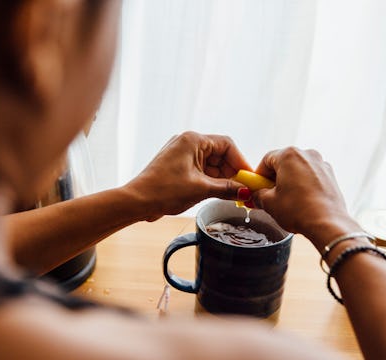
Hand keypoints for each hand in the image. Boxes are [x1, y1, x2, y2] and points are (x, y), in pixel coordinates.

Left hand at [126, 131, 251, 220]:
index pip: (227, 145)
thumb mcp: (201, 189)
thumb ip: (227, 188)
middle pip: (220, 154)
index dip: (240, 161)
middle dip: (232, 172)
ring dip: (222, 179)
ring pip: (211, 164)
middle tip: (243, 189)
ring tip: (232, 195)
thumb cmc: (163, 190)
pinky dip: (211, 181)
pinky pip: (201, 170)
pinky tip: (219, 193)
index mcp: (193, 140)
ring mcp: (182, 154)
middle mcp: (188, 143)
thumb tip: (245, 191)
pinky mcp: (178, 166)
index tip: (248, 178)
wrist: (137, 201)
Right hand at [251, 147, 360, 247]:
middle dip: (274, 178)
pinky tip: (300, 202)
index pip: (266, 159)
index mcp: (289, 155)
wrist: (328, 224)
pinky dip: (303, 186)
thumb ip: (257, 195)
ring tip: (286, 201)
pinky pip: (311, 177)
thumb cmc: (299, 210)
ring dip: (289, 182)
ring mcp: (322, 164)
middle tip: (268, 195)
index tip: (256, 187)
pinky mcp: (331, 176)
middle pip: (283, 163)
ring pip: (298, 170)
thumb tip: (255, 195)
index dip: (259, 175)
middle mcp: (307, 154)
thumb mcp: (269, 203)